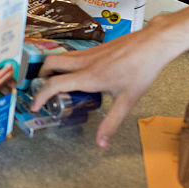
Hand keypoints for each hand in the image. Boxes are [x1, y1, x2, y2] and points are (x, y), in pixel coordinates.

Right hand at [28, 15, 186, 147]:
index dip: (40, 96)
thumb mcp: (127, 100)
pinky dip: (66, 63)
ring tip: (59, 82)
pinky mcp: (95, 48)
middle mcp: (84, 62)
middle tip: (44, 89)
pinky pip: (72, 54)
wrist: (152, 44)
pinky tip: (80, 74)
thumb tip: (101, 143)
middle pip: (50, 63)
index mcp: (88, 77)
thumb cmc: (141, 69)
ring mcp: (89, 53)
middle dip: (41, 76)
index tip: (35, 105)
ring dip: (53, 68)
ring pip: (60, 56)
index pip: (54, 84)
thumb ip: (111, 123)